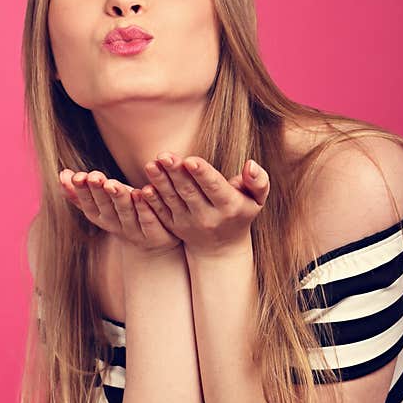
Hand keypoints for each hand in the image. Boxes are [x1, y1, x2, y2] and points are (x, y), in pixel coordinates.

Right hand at [58, 168, 181, 253]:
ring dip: (119, 197)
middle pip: (106, 208)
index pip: (89, 205)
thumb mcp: (104, 202)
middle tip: (94, 177)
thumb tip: (63, 174)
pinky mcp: (154, 235)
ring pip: (125, 212)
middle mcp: (116, 226)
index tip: (78, 177)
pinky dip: (143, 207)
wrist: (155, 241)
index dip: (83, 192)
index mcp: (102, 218)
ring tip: (112, 184)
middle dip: (99, 192)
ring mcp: (135, 232)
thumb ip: (82, 192)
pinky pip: (148, 220)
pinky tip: (141, 192)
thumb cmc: (126, 214)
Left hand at [138, 152, 269, 256]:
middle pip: (190, 192)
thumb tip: (250, 164)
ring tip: (151, 164)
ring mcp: (188, 223)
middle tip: (164, 155)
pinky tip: (143, 187)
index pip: (215, 187)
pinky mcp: (173, 226)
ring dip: (160, 182)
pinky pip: (161, 212)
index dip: (202, 174)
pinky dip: (152, 201)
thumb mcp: (257, 200)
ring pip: (172, 200)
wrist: (221, 247)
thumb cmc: (241, 213)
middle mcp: (208, 216)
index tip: (190, 160)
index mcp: (229, 206)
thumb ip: (259, 181)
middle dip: (176, 173)